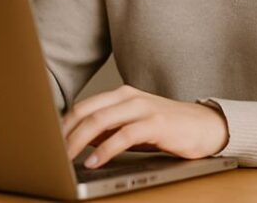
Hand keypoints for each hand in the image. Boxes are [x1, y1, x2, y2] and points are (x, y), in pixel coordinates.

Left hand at [62, 84, 228, 168]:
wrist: (206, 126)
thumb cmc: (168, 128)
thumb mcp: (133, 125)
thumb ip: (109, 128)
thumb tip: (80, 140)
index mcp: (120, 95)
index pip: (83, 107)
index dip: (64, 125)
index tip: (51, 142)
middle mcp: (128, 97)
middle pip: (86, 112)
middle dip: (66, 134)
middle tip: (53, 153)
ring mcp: (142, 108)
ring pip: (100, 122)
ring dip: (79, 142)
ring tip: (67, 158)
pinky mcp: (155, 124)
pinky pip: (123, 136)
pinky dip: (104, 150)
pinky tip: (95, 161)